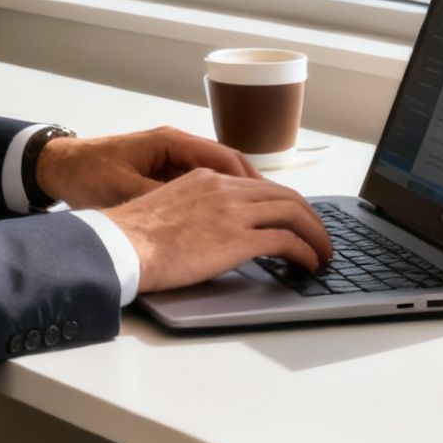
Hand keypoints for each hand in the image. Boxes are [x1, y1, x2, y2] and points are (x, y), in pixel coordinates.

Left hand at [34, 125, 257, 208]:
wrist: (58, 167)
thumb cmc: (86, 175)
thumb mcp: (124, 189)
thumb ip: (160, 197)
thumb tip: (195, 215)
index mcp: (171, 143)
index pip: (226, 157)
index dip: (254, 182)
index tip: (277, 204)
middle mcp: (178, 146)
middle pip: (233, 164)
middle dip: (262, 190)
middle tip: (289, 215)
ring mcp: (173, 158)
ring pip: (223, 175)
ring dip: (248, 196)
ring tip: (273, 221)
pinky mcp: (165, 173)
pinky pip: (207, 184)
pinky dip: (226, 201)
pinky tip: (237, 221)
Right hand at [100, 168, 333, 293]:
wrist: (119, 244)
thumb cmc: (131, 236)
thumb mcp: (166, 208)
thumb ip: (193, 211)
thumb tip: (205, 232)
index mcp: (207, 179)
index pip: (259, 186)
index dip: (283, 202)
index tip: (294, 218)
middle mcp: (224, 189)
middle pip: (283, 195)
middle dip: (308, 216)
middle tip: (319, 235)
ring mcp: (232, 212)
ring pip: (292, 212)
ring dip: (314, 233)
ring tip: (323, 252)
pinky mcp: (236, 239)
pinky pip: (285, 240)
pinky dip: (304, 250)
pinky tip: (308, 263)